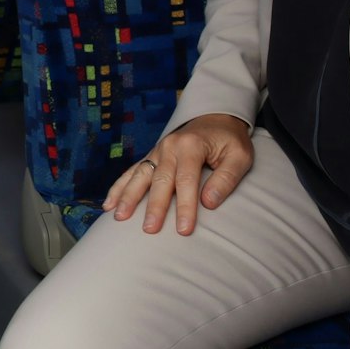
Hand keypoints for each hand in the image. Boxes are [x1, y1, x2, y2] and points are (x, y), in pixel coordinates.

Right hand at [103, 113, 254, 234]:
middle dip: (154, 206)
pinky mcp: (152, 156)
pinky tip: (109, 203)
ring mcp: (157, 150)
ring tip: (119, 217)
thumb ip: (226, 178)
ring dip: (128, 196)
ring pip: (140, 175)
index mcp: (191, 145)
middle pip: (159, 180)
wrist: (216, 118)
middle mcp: (170, 146)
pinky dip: (119, 187)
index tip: (184, 230)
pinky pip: (132, 171)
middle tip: (149, 229)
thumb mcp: (240, 156)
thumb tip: (208, 202)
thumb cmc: (230, 141)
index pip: (186, 180)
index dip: (185, 206)